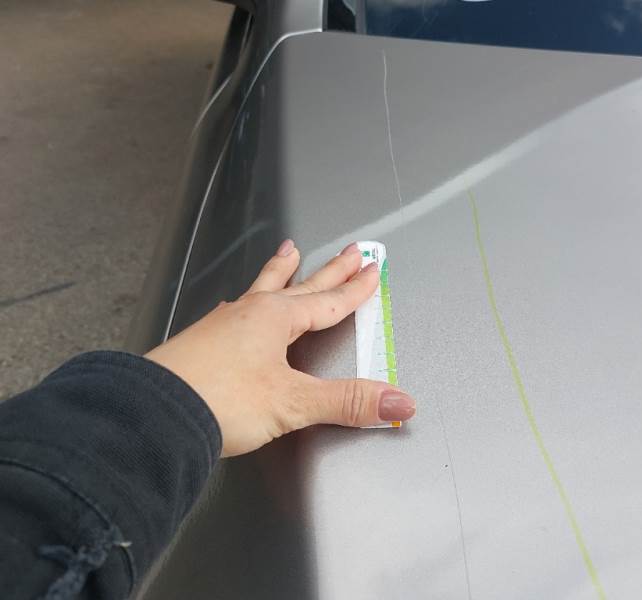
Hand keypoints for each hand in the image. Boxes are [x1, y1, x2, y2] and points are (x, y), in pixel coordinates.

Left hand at [145, 240, 415, 456]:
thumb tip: (398, 403)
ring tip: (288, 252)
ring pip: (261, 288)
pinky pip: (235, 309)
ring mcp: (222, 325)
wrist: (151, 413)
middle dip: (328, 269)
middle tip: (349, 249)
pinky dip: (247, 299)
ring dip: (281, 271)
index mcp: (276, 319)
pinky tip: (238, 305)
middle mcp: (250, 313)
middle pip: (300, 285)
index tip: (371, 271)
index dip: (353, 289)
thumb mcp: (293, 403)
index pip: (327, 301)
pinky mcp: (201, 343)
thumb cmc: (219, 401)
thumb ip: (347, 402)